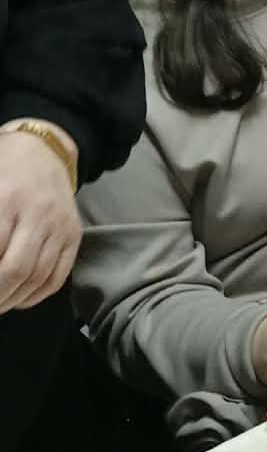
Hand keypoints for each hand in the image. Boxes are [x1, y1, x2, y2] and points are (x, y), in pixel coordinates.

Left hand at [0, 130, 80, 313]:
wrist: (43, 151)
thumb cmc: (2, 171)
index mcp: (7, 200)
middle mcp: (39, 214)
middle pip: (17, 270)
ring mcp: (61, 225)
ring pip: (38, 278)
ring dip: (12, 300)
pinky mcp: (75, 235)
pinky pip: (58, 276)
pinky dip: (36, 295)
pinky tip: (18, 298)